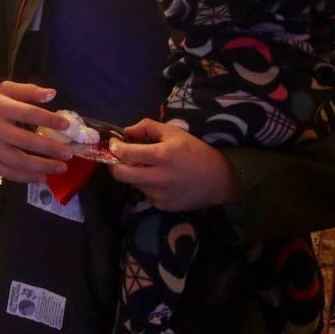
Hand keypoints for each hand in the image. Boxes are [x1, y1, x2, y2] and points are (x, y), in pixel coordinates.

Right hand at [0, 81, 72, 182]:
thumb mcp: (5, 88)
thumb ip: (28, 91)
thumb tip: (52, 94)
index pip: (27, 113)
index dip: (48, 120)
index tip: (66, 125)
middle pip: (24, 141)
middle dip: (49, 149)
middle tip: (68, 154)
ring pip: (17, 161)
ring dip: (41, 166)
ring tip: (60, 168)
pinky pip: (7, 172)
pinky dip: (26, 177)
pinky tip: (42, 177)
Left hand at [110, 118, 240, 210]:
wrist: (220, 180)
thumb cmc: (196, 151)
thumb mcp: (174, 132)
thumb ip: (147, 127)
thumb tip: (126, 131)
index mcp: (162, 156)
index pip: (125, 154)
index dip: (114, 147)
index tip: (114, 143)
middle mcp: (158, 177)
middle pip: (120, 174)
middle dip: (114, 164)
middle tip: (119, 157)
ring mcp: (159, 194)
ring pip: (132, 183)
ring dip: (133, 174)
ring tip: (146, 166)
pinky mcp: (162, 206)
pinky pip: (145, 193)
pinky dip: (146, 184)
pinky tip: (160, 179)